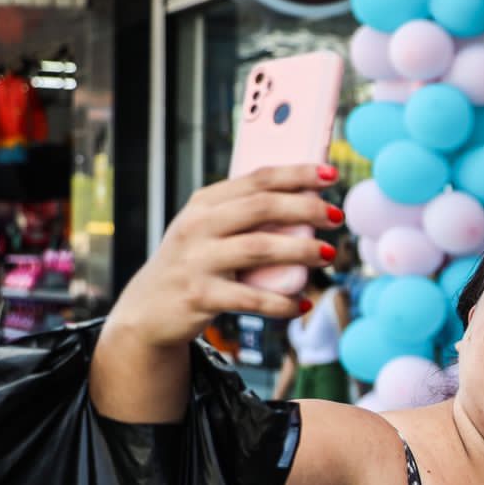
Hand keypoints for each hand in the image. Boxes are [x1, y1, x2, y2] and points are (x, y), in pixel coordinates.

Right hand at [106, 164, 341, 348]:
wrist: (147, 311)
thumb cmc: (193, 264)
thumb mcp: (207, 231)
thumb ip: (244, 216)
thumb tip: (308, 204)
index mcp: (204, 203)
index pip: (257, 178)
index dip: (297, 173)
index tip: (330, 174)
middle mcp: (198, 225)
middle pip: (262, 207)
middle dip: (305, 208)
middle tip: (336, 216)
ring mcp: (197, 260)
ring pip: (259, 248)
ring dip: (300, 251)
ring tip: (328, 256)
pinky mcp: (199, 296)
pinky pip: (252, 298)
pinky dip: (282, 302)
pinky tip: (302, 304)